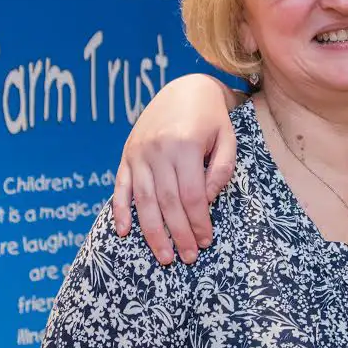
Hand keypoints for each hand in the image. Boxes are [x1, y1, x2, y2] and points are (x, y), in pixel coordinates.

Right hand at [112, 74, 239, 264]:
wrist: (185, 89)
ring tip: (164, 256)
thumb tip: (205, 201)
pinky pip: (121, 186)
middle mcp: (159, 150)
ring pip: (144, 200)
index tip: (206, 241)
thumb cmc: (211, 119)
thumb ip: (222, 170)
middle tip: (188, 257)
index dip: (199, 222)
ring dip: (152, 232)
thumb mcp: (227, 139)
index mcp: (186, 145)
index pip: (192, 196)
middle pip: (167, 203)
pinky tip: (124, 232)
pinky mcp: (127, 154)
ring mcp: (139, 153)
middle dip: (178, 234)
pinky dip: (120, 210)